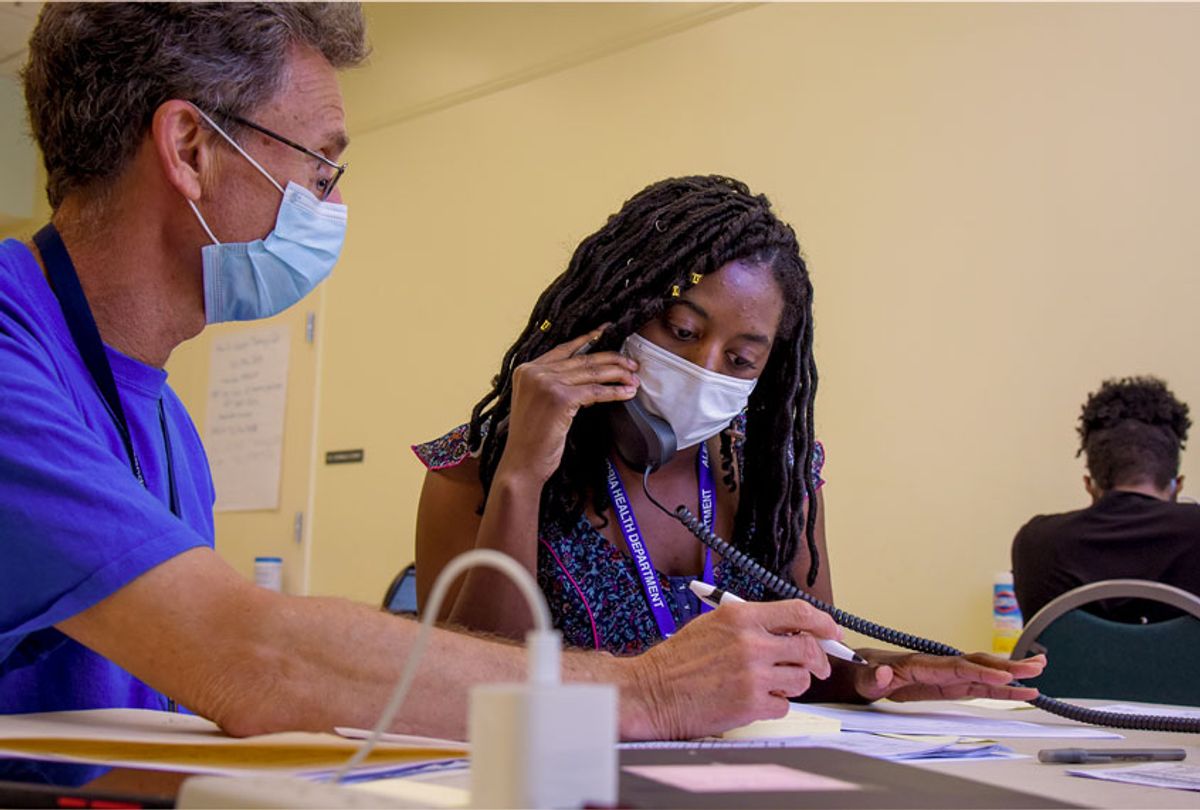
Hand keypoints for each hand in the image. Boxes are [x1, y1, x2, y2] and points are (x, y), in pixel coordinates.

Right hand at [500, 327, 638, 482]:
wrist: (522, 463)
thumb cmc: (532, 439)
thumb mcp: (539, 403)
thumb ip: (555, 384)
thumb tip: (590, 377)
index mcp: (526, 369)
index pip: (564, 349)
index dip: (588, 339)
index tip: (606, 330)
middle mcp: (534, 372)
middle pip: (582, 360)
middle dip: (611, 360)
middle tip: (631, 364)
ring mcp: (546, 383)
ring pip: (591, 373)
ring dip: (617, 375)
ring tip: (634, 378)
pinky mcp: (560, 398)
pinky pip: (595, 392)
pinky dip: (614, 392)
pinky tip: (627, 393)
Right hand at [618, 599, 842, 739]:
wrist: (652, 692)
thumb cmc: (678, 661)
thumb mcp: (714, 624)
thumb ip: (753, 625)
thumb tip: (791, 630)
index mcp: (741, 616)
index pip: (799, 611)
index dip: (823, 622)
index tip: (832, 631)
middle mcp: (751, 642)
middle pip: (809, 649)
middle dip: (819, 660)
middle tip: (816, 667)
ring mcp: (753, 674)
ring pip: (801, 680)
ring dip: (791, 684)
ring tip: (767, 683)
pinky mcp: (751, 703)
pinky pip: (784, 705)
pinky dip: (774, 705)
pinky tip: (752, 699)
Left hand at [852, 650, 1046, 702]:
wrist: (861, 671)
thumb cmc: (863, 674)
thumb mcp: (863, 679)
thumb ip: (874, 677)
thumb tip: (885, 673)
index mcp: (921, 664)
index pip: (956, 667)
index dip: (980, 672)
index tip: (1002, 677)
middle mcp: (939, 665)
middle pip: (977, 664)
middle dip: (1006, 666)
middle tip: (1035, 667)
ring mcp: (947, 674)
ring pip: (983, 671)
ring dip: (1011, 673)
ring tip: (1039, 671)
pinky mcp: (949, 685)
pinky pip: (979, 686)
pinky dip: (1001, 688)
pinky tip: (1022, 691)